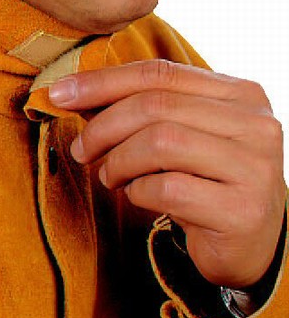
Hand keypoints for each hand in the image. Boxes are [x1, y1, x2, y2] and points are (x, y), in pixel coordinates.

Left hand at [48, 59, 285, 288]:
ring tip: (111, 177)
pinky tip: (138, 196)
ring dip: (119, 162)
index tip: (60, 94)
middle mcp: (256, 125)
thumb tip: (73, 92)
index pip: (160, 73)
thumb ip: (138, 110)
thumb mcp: (176, 137)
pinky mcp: (242, 210)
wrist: (248, 244)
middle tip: (81, 150)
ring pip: (160, 143)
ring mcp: (254, 167)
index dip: (102, 81)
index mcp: (240, 95)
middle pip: (155, 106)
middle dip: (103, 128)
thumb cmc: (201, 183)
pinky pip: (166, 189)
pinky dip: (138, 192)